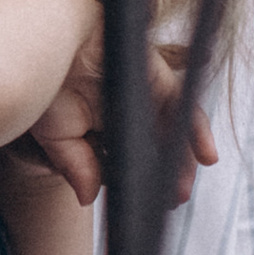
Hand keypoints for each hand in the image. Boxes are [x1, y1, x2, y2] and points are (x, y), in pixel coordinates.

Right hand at [3, 40, 215, 210]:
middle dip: (166, 177)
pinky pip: (182, 103)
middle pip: (156, 147)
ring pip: (172, 131)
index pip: (130, 159)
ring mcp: (145, 92)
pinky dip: (196, 130)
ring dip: (182, 162)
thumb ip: (76, 165)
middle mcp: (128, 110)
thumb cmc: (47, 87)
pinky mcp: (157, 76)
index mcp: (105, 125)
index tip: (147, 209)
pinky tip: (206, 156)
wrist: (47, 45)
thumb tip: (88, 198)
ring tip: (182, 190)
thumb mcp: (58, 137)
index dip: (140, 183)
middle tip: (172, 202)